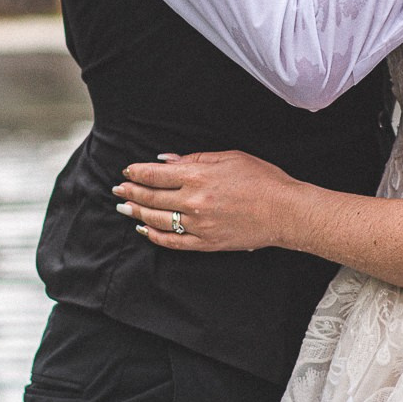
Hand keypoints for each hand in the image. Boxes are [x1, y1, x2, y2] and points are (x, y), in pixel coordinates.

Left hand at [111, 151, 301, 251]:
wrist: (284, 211)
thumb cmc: (262, 180)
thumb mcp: (228, 158)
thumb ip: (194, 160)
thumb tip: (167, 162)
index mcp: (197, 177)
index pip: (155, 175)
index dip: (137, 172)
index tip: (127, 171)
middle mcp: (193, 202)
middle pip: (152, 197)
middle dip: (131, 191)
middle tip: (118, 189)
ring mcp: (198, 225)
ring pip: (158, 220)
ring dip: (138, 212)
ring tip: (125, 207)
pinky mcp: (206, 243)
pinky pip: (173, 242)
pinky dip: (155, 236)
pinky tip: (145, 229)